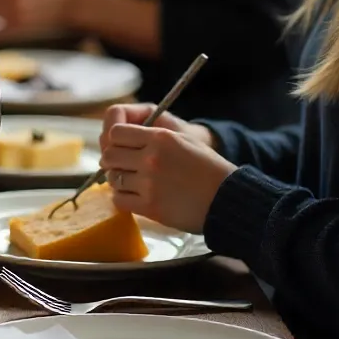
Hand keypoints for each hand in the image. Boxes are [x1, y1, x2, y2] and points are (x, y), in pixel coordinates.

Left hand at [99, 105, 233, 232]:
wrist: (229, 199)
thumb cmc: (208, 168)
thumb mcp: (183, 140)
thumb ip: (153, 135)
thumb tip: (121, 137)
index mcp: (160, 138)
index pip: (116, 132)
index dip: (114, 139)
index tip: (121, 146)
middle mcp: (151, 158)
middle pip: (109, 155)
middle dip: (111, 160)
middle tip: (120, 166)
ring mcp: (149, 183)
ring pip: (112, 178)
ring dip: (117, 180)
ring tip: (129, 182)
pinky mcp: (150, 206)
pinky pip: (119, 199)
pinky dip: (122, 198)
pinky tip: (133, 196)